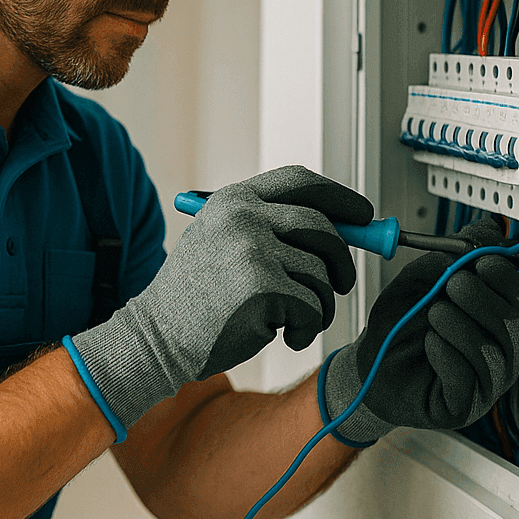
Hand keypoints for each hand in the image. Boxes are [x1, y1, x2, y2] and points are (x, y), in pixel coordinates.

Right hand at [67, 165, 372, 436]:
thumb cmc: (194, 299)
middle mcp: (243, 216)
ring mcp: (253, 249)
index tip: (362, 215)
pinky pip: (313, 306)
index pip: (300, 181)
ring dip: (319, 305)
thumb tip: (345, 229)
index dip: (338, 196)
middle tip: (340, 286)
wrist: (156, 337)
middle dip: (341, 260)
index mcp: (233, 200)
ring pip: (322, 274)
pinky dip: (307, 328)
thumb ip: (271, 228)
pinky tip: (282, 335)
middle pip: (323, 227)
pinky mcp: (263, 287)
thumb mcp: (221, 243)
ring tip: (290, 321)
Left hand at [321, 217, 518, 445]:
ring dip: (461, 324)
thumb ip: (455, 254)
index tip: (480, 261)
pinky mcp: (463, 405)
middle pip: (516, 325)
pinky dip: (447, 353)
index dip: (506, 277)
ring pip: (494, 352)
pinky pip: (468, 378)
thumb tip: (489, 228)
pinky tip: (430, 343)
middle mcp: (500, 352)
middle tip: (451, 284)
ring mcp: (485, 382)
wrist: (368, 364)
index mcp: (496, 320)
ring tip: (434, 313)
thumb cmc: (401, 324)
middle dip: (482, 297)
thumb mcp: (423, 279)